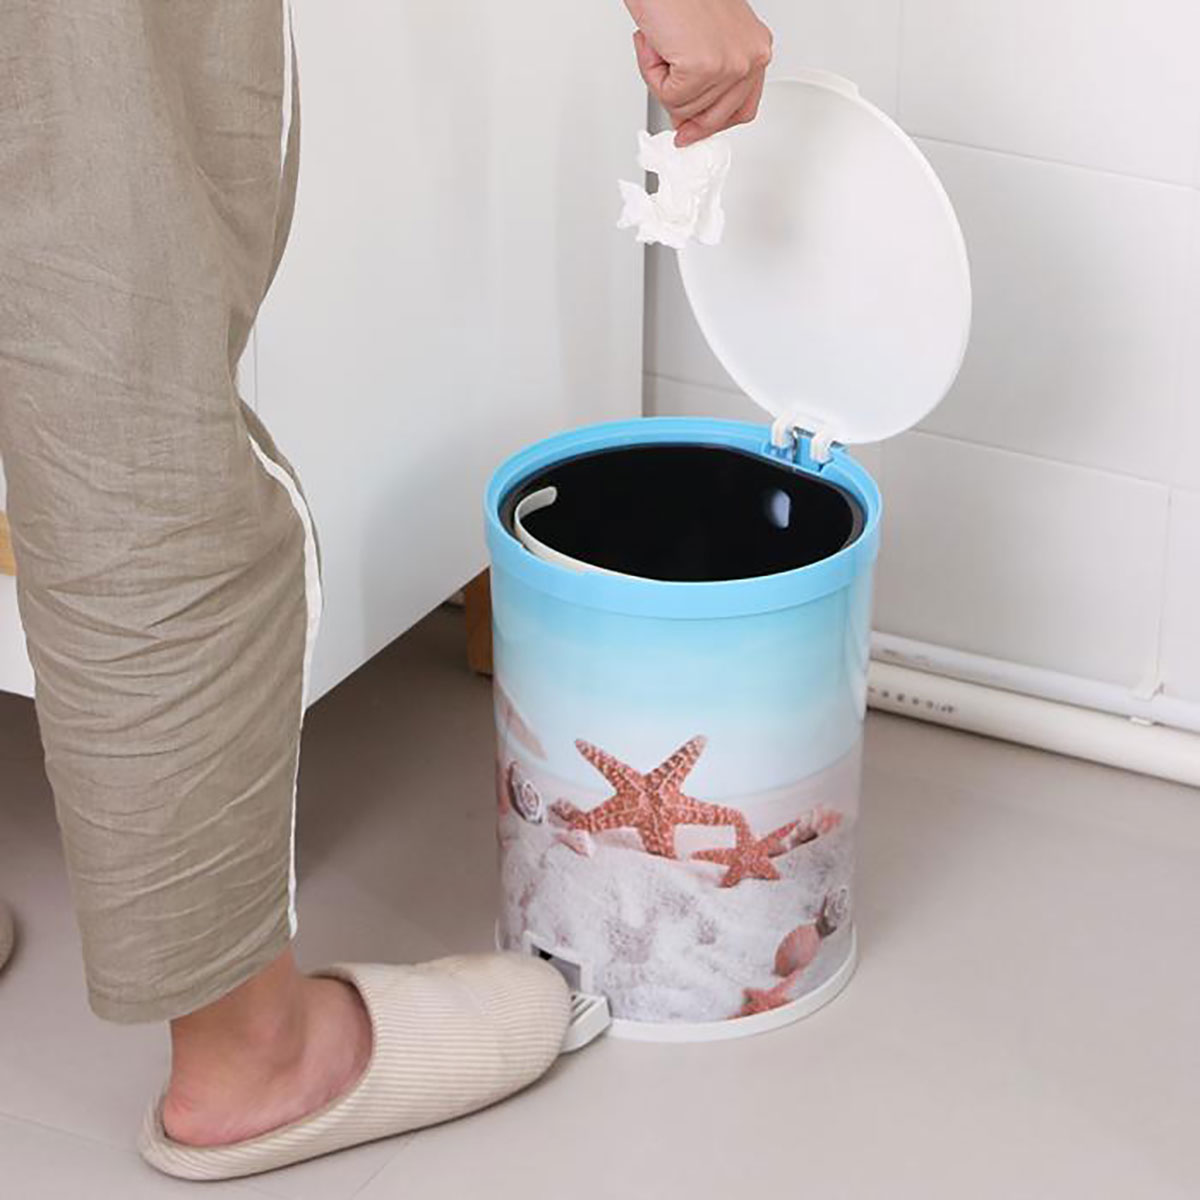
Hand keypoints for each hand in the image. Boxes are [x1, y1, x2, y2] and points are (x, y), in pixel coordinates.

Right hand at [624, 0, 771, 146]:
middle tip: (664, 80)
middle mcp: (750, 57)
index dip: (711, 125)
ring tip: (662, 46)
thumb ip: (707, 84)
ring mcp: (730, 64)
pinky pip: (669, 97)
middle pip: (713, 118)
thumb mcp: (706, 42)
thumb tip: (689, 121)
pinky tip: (656, 46)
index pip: (742, 109)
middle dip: (682, 106)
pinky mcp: (704, 67)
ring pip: (686, 109)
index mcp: (755, 49)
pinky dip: (653, 74)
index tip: (692, 132)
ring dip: (663, 82)